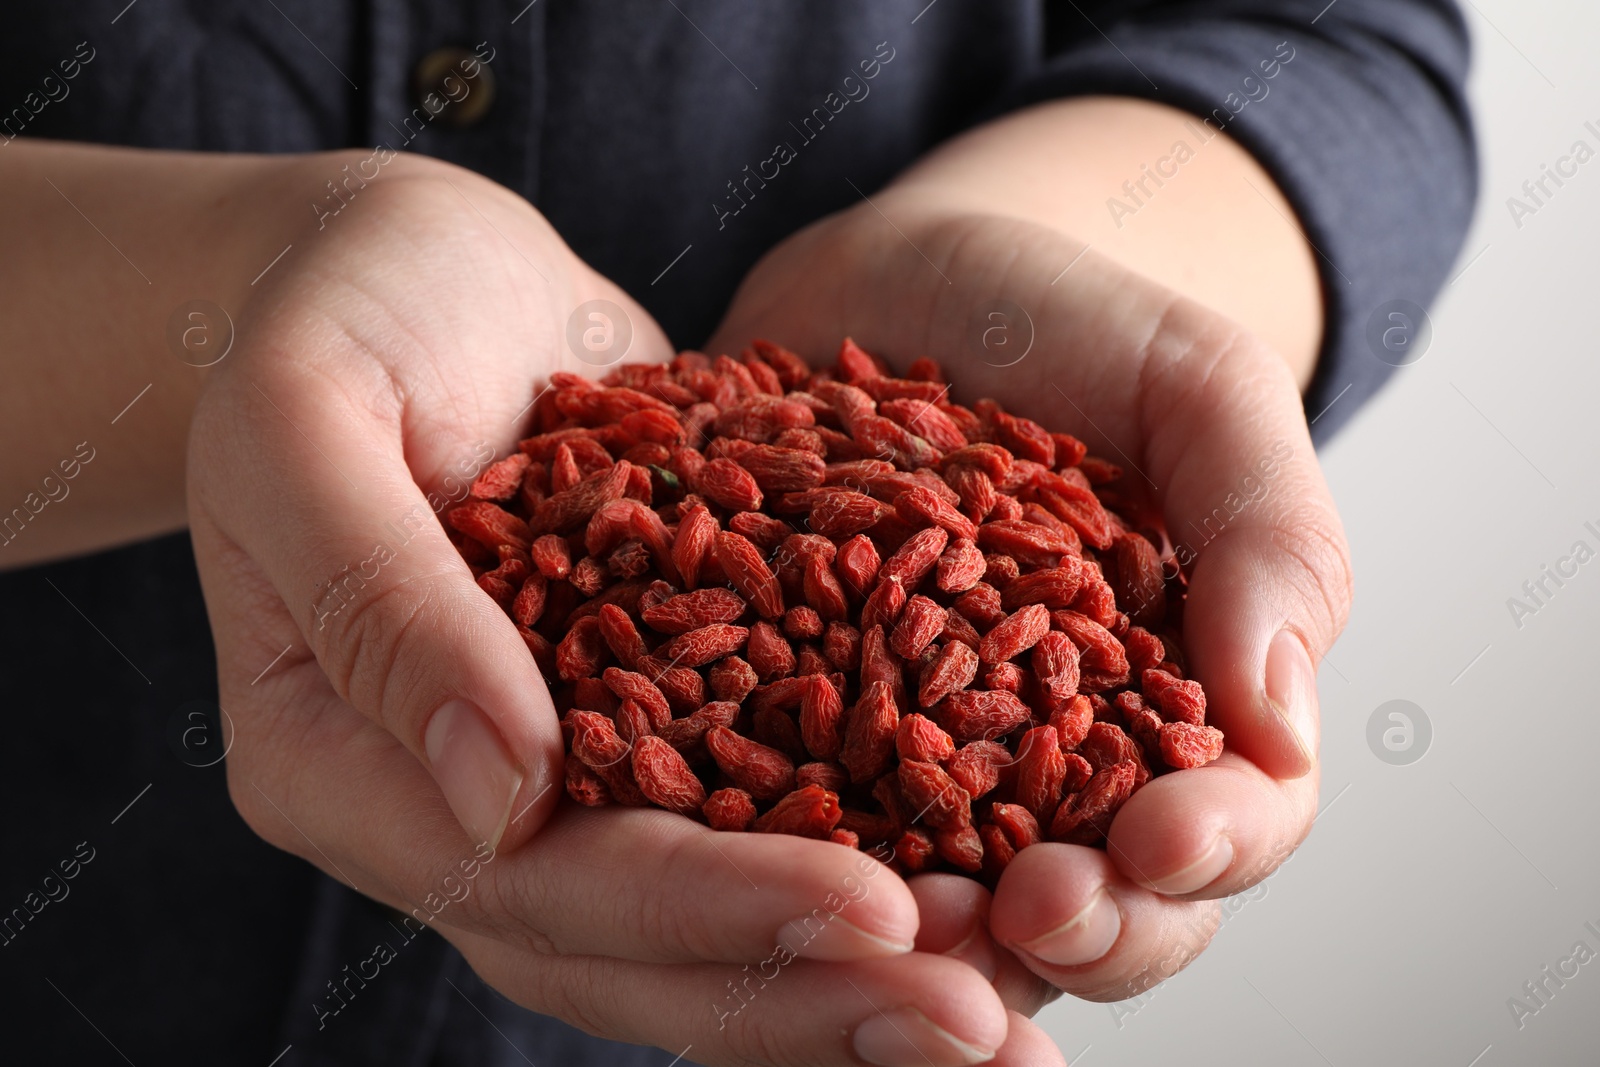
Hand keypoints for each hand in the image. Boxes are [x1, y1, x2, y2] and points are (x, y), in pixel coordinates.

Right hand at [188, 155, 1025, 1065]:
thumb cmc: (348, 307)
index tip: (874, 909)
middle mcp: (442, 806)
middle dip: (803, 987)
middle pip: (627, 947)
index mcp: (336, 763)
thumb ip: (380, 598)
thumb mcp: (314, 412)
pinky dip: (846, 875)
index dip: (705, 907)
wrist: (421, 273)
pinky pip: (741, 828)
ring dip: (842, 977)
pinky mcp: (635, 726)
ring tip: (998, 1006)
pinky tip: (971, 905)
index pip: (532, 879)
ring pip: (692, 928)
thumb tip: (503, 797)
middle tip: (978, 1021)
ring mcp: (541, 779)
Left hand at [708, 199, 1348, 1022]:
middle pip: (1096, 908)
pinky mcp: (793, 741)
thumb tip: (1283, 728)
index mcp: (1176, 700)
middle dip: (1076, 933)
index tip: (1156, 839)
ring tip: (893, 925)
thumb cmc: (1061, 323)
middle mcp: (1051, 763)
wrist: (884, 282)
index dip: (1208, 853)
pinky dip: (793, 883)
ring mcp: (916, 764)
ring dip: (932, 947)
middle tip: (1019, 912)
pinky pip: (794, 840)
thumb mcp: (1193, 385)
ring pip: (948, 913)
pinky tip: (762, 884)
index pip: (1231, 823)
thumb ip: (1269, 534)